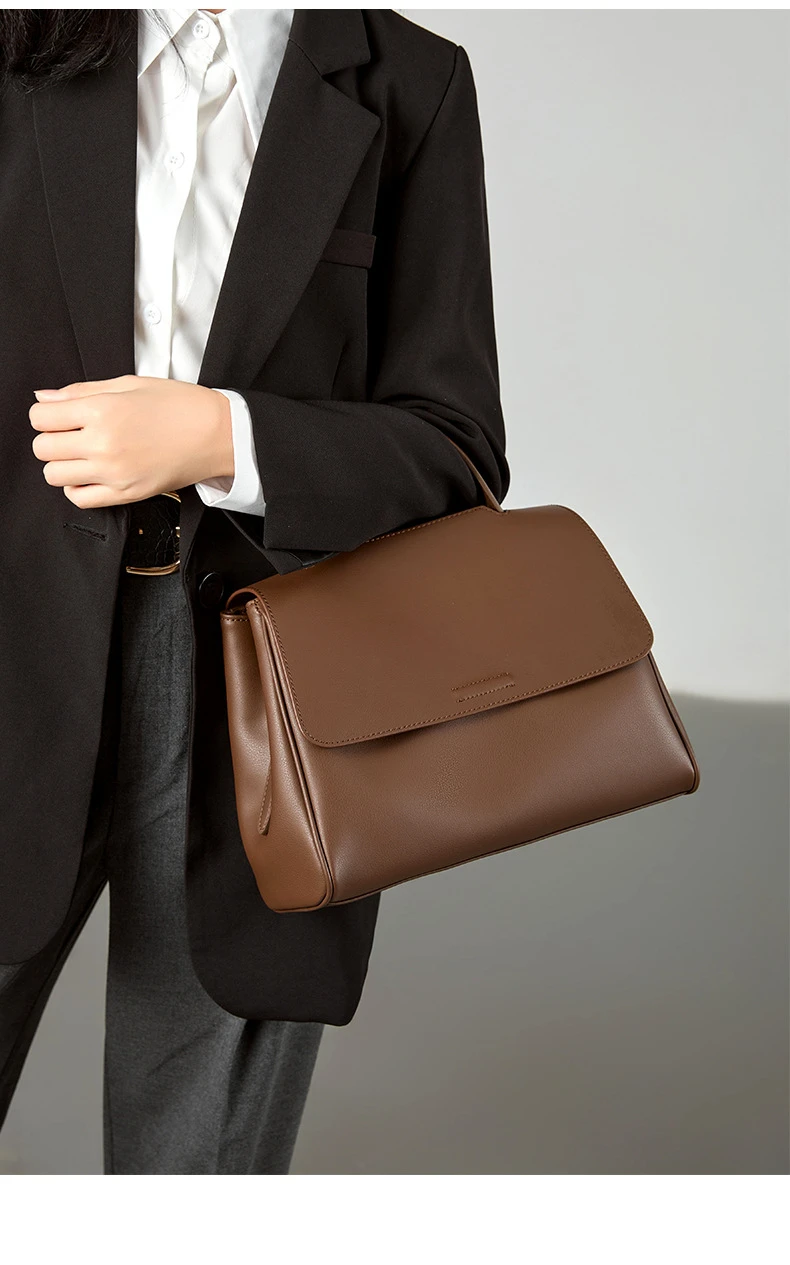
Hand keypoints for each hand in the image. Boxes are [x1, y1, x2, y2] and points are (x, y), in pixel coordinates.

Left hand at [29, 374, 233, 508]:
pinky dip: (76, 487)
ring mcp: (114, 472)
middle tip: (70, 433)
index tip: (58, 415)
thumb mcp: (128, 383)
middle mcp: (104, 444)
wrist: (217, 434)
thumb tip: (45, 397)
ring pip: (54, 475)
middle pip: (43, 448)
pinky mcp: (126, 493)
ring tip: (81, 454)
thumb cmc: (180, 405)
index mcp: (102, 410)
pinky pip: (79, 499)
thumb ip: (81, 391)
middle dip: (50, 439)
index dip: (45, 414)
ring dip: (61, 463)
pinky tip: (89, 474)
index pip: (40, 417)